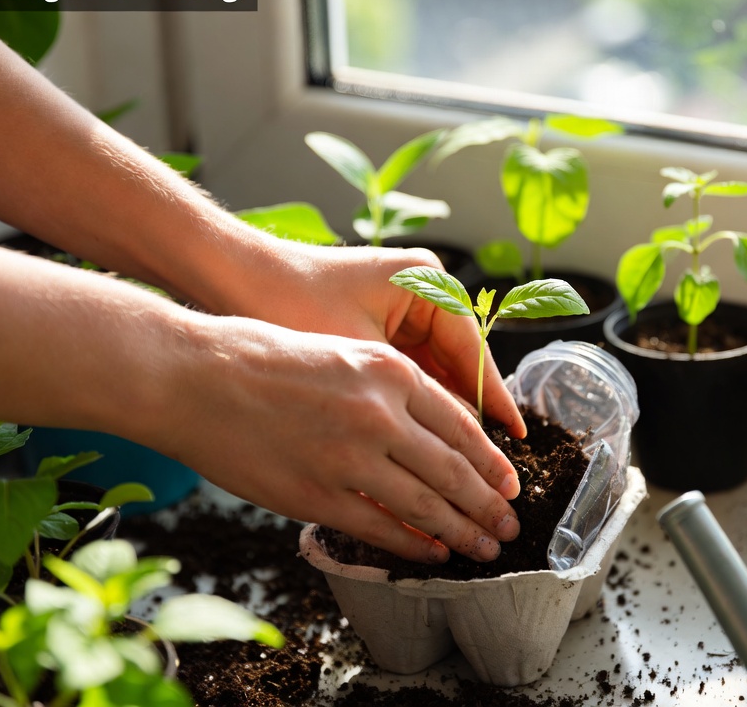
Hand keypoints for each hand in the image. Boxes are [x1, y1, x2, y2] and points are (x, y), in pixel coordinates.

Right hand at [151, 314, 521, 562]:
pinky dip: (413, 544)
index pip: (460, 427)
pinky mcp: (317, 495)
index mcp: (390, 372)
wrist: (195, 377)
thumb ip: (389, 391)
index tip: (508, 483)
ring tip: (486, 549)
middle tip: (510, 526)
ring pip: (426, 505)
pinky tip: (433, 554)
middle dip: (488, 505)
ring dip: (463, 532)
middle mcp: (380, 415)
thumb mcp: (342, 352)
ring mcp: (350, 459)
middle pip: (453, 471)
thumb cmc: (261, 356)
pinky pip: (381, 527)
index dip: (490, 462)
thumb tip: (429, 434)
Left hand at [212, 238, 526, 438]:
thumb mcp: (356, 361)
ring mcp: (402, 305)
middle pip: (461, 367)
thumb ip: (407, 404)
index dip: (493, 405)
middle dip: (473, 420)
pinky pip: (412, 372)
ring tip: (466, 469)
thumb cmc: (288, 305)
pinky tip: (423, 447)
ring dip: (446, 419)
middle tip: (495, 470)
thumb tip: (453, 457)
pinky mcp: (379, 323)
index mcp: (427, 283)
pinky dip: (416, 409)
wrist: (230, 276)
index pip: (473, 355)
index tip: (515, 445)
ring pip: (438, 374)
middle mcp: (424, 290)